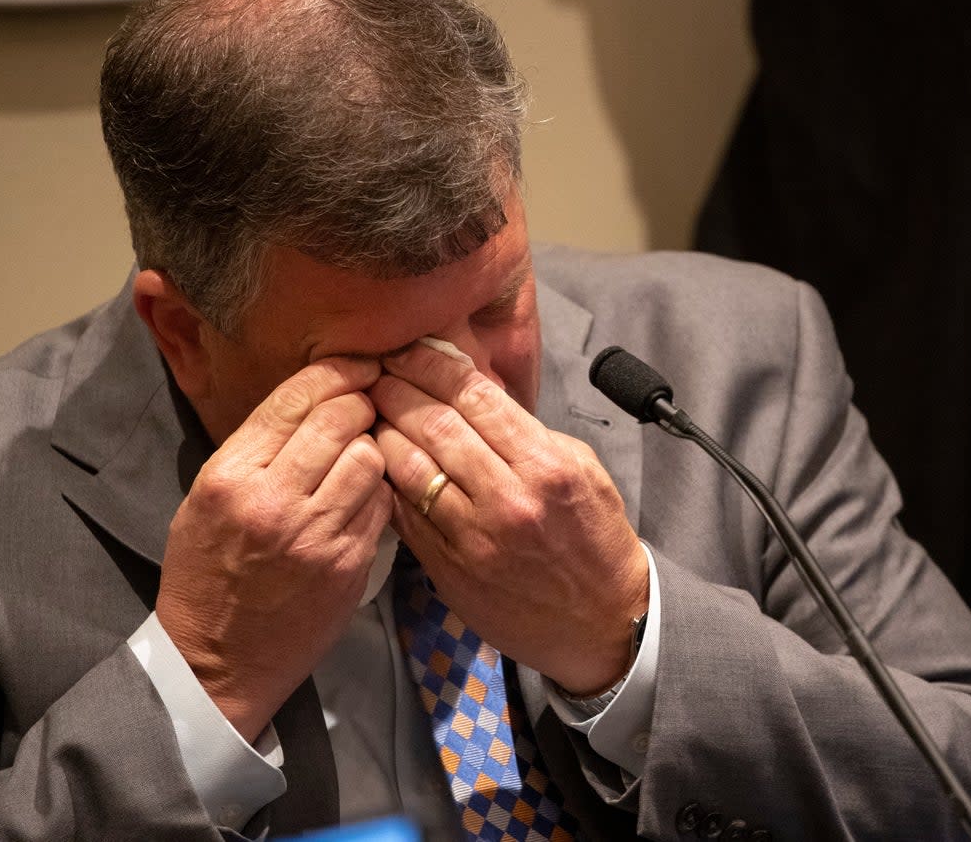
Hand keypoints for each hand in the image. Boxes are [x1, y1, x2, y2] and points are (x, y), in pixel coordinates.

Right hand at [156, 358, 392, 741]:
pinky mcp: (349, 564)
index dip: (336, 371)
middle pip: (342, 418)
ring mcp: (316, 534)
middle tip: (366, 405)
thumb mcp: (206, 498)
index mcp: (230, 476)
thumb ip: (257, 447)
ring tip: (361, 455)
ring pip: (371, 456)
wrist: (216, 660)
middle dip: (361, 402)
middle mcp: (273, 499)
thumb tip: (316, 398)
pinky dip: (379, 491)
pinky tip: (365, 495)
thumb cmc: (205, 573)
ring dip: (372, 448)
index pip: (295, 399)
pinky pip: (381, 504)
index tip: (358, 364)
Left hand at [370, 343, 648, 695]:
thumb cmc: (595, 537)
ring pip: (409, 468)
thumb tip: (474, 395)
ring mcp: (475, 539)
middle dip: (397, 389)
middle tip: (375, 370)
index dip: (432, 365)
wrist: (603, 621)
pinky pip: (404, 516)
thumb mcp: (582, 470)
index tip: (408, 349)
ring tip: (367, 409)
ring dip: (382, 431)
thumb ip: (528, 433)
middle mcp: (508, 500)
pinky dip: (386, 482)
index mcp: (546, 466)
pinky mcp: (450, 571)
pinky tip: (375, 460)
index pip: (475, 397)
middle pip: (434, 425)